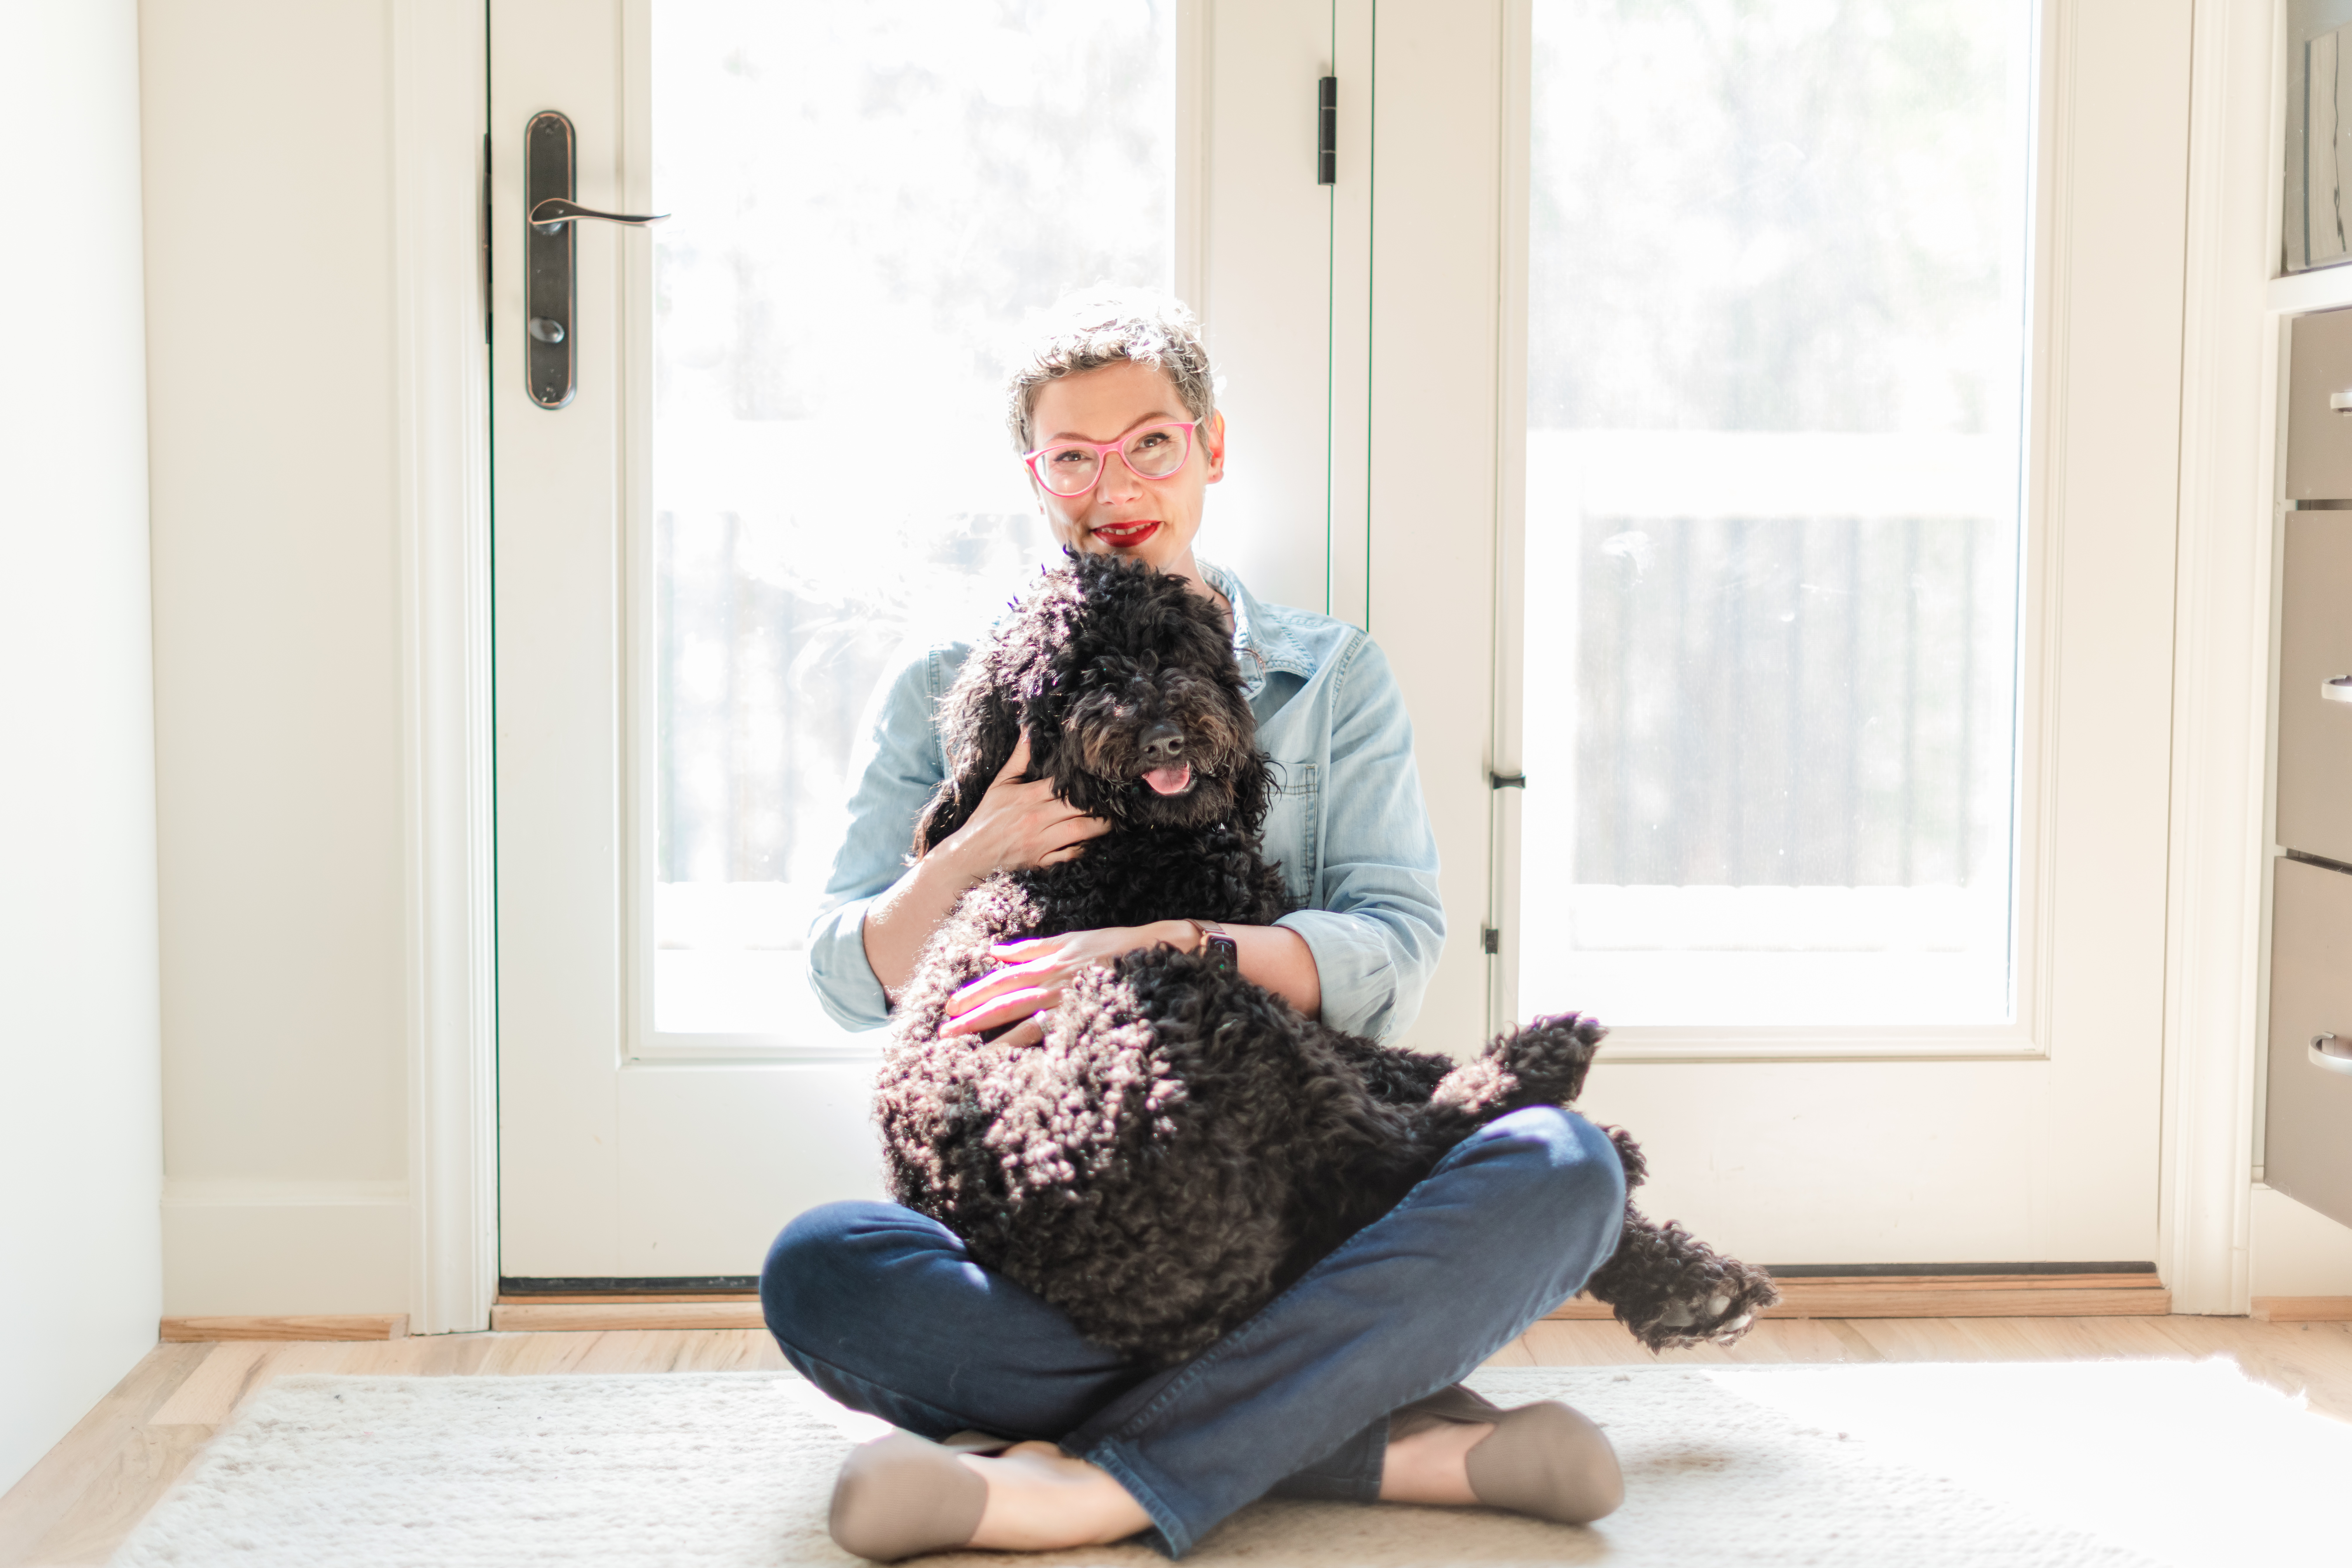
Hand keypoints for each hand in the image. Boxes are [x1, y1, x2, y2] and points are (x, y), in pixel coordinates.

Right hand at [938, 733, 1111, 880]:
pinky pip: (1070, 855)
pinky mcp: (1042, 861)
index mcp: (1028, 796)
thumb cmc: (987, 817)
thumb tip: (1029, 730)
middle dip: (1100, 804)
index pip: (1064, 785)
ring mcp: (1041, 842)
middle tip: (1117, 799)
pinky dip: (1084, 849)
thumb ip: (1019, 758)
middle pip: (1078, 807)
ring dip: (1100, 826)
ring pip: (1080, 831)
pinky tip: (1094, 842)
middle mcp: (1037, 818)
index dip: (1086, 781)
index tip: (1102, 777)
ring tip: (1113, 820)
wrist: (970, 853)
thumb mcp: (1000, 784)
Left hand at [942, 923, 1190, 1048]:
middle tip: (944, 1032)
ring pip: (1022, 1020)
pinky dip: (1028, 1045)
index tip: (950, 1008)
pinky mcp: (1086, 1014)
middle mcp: (1056, 980)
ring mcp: (1071, 999)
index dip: (976, 993)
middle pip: (1006, 1000)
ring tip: (967, 1050)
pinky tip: (1010, 1058)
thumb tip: (996, 952)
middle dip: (973, 1016)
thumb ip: (1035, 948)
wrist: (1163, 951)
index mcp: (1051, 962)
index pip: (1004, 979)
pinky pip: (1051, 1034)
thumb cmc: (1118, 947)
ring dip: (993, 1035)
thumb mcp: (1074, 939)